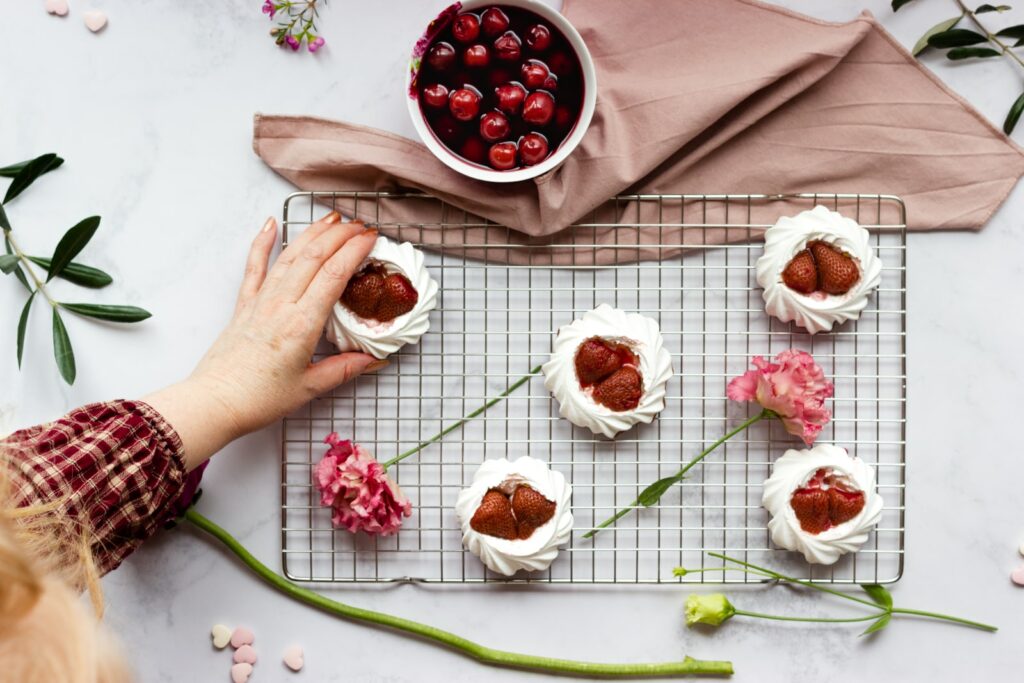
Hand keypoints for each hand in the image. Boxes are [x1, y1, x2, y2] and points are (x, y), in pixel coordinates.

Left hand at [146, 212, 381, 470]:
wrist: (214, 402)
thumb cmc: (258, 399)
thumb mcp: (309, 388)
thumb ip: (344, 369)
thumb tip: (374, 360)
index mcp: (302, 324)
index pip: (333, 275)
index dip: (354, 251)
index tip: (371, 239)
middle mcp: (281, 305)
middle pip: (314, 257)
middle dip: (339, 235)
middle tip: (360, 226)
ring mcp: (260, 301)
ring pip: (289, 256)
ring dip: (311, 233)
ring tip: (331, 218)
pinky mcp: (244, 305)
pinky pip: (254, 266)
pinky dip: (262, 243)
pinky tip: (270, 224)